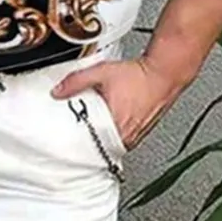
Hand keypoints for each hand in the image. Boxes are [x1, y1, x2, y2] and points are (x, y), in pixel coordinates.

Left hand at [50, 57, 183, 150]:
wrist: (163, 73)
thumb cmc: (139, 76)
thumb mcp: (101, 73)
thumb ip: (76, 81)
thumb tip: (58, 92)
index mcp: (115, 127)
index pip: (90, 147)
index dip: (76, 145)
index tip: (65, 143)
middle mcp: (127, 137)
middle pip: (100, 147)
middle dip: (86, 141)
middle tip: (74, 134)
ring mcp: (135, 136)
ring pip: (111, 145)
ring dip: (100, 138)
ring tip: (89, 129)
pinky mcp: (140, 132)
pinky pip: (121, 139)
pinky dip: (111, 134)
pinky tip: (107, 124)